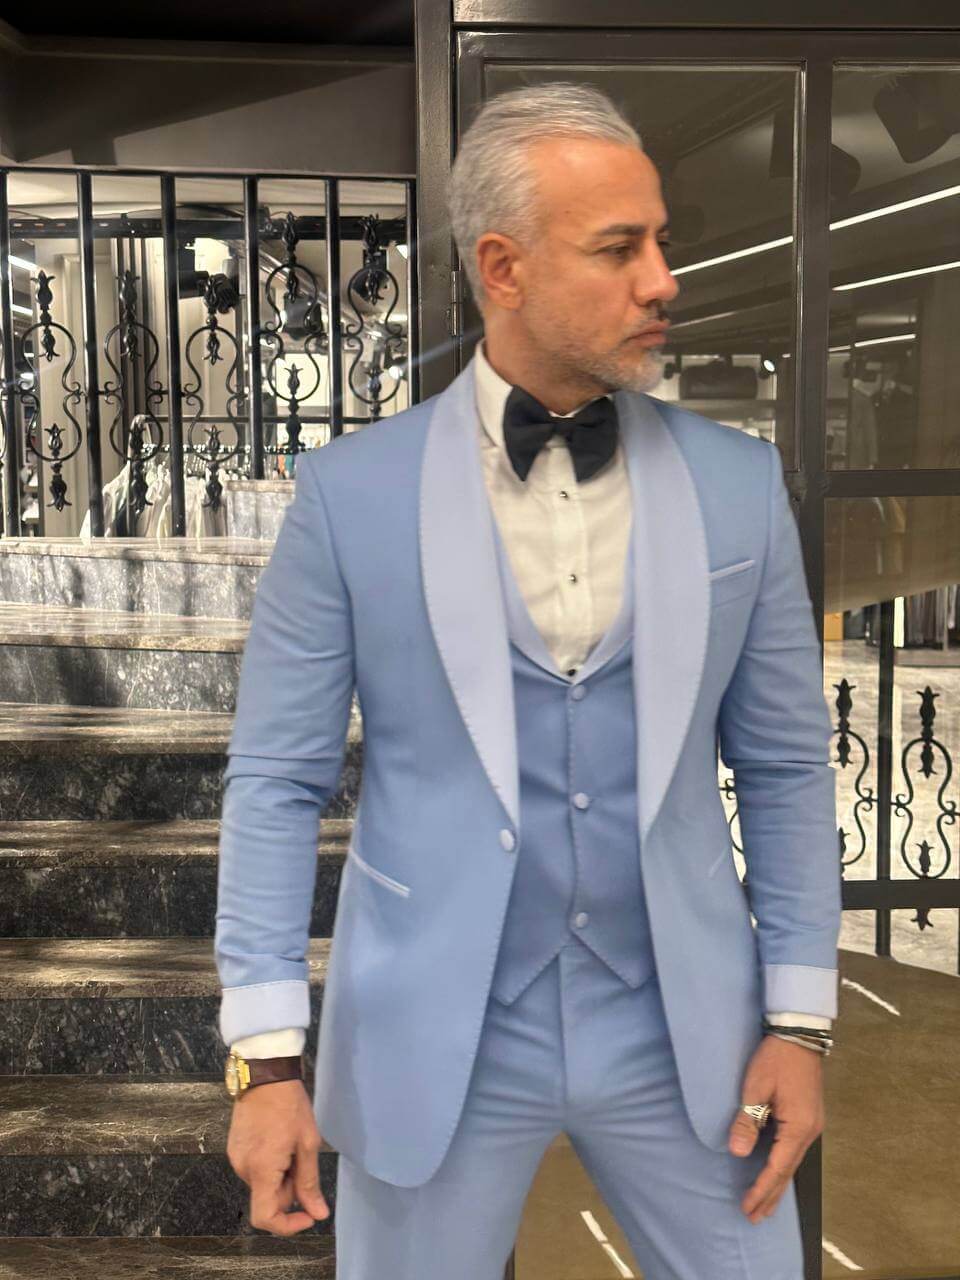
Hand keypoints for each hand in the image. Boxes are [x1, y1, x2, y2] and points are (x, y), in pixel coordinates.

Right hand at [226, 1078, 330, 1234]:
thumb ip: (310, 1182)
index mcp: (260, 1170)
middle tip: (304, 1159)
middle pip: (268, 1198)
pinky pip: (254, 1168)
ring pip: (262, 1183)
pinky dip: (269, 1165)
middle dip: (289, 1188)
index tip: (308, 1214)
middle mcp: (243, 1168)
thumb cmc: (290, 1105)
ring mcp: (236, 1157)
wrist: (265, 1074)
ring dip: (280, 1175)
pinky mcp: (235, 1148)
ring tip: (292, 1145)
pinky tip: (280, 1141)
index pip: (265, 1218)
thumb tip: (318, 1214)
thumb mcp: (308, 1143)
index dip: (288, 1225)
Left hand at [727, 1035, 824, 1224]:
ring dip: (778, 1184)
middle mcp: (810, 1132)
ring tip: (765, 1206)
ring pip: (792, 1162)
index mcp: (798, 1127)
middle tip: (754, 1217)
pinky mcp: (808, 1117)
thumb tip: (737, 1152)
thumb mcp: (755, 1087)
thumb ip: (747, 1121)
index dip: (761, 1189)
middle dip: (771, 1195)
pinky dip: (783, 1166)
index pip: (777, 1168)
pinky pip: (794, 1150)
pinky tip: (776, 1174)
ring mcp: (812, 1125)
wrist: (799, 1035)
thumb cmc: (776, 1059)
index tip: (748, 1207)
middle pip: (788, 1171)